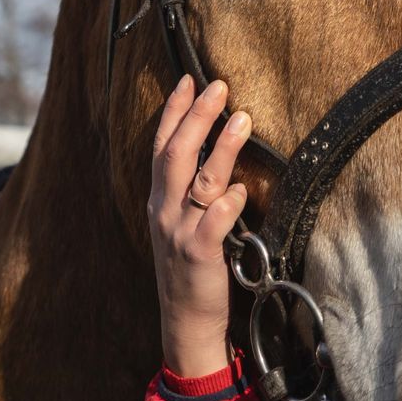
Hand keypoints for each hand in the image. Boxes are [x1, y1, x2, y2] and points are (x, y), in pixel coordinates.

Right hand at [147, 75, 252, 377]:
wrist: (186, 320)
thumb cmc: (191, 267)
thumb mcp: (182, 223)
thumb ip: (193, 190)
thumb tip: (217, 151)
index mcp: (159, 200)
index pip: (162, 146)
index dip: (173, 112)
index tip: (188, 80)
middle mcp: (164, 211)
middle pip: (176, 154)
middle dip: (196, 117)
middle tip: (217, 85)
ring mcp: (180, 232)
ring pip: (199, 181)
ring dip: (221, 148)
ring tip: (242, 118)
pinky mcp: (200, 255)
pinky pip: (214, 223)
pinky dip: (226, 204)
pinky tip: (240, 188)